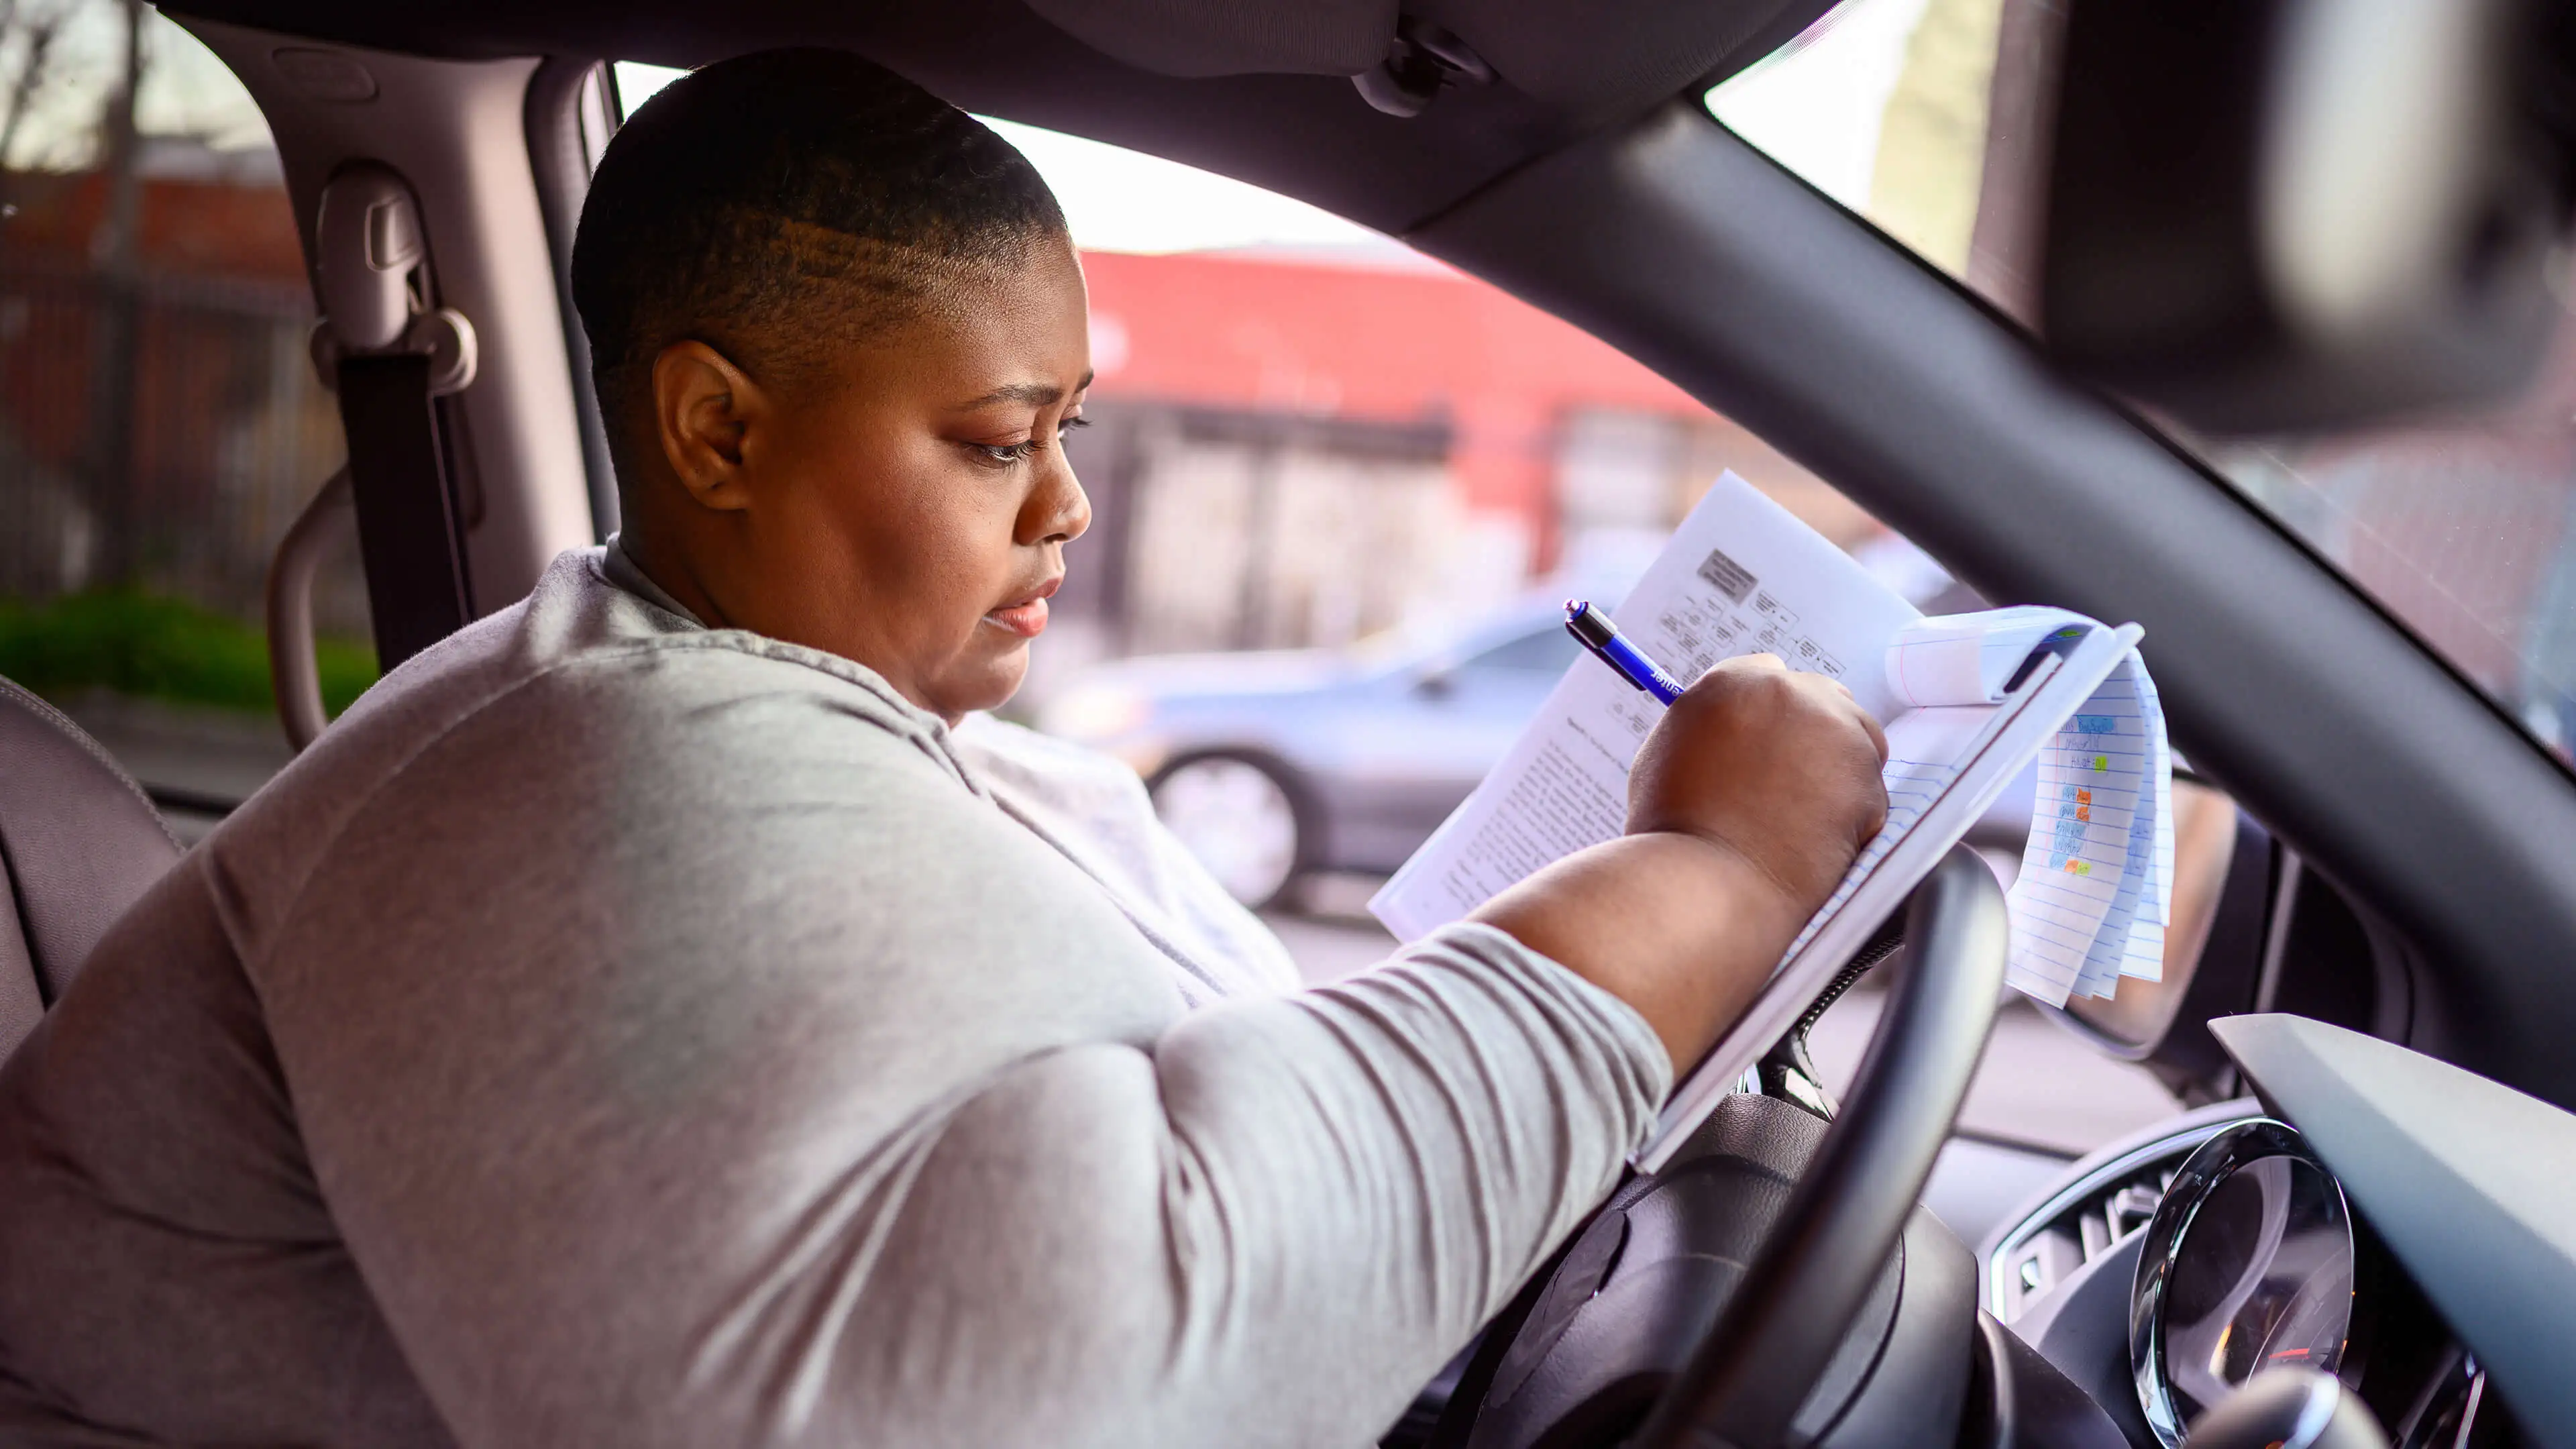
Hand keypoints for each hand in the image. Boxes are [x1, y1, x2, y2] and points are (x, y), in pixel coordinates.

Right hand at [1626, 654, 1888, 913]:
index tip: (1772, 741)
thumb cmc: (1674, 832)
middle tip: (1792, 784)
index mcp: (1731, 682)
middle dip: (1814, 736)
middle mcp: (1786, 693)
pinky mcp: (1865, 776)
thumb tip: (1733, 728)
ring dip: (1839, 772)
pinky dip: (1852, 817)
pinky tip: (1813, 841)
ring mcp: (1832, 731)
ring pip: (1857, 739)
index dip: (1773, 714)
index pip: (1770, 674)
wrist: (1705, 884)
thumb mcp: (1668, 756)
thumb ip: (1708, 727)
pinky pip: (1870, 791)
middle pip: (1823, 697)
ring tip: (1797, 818)